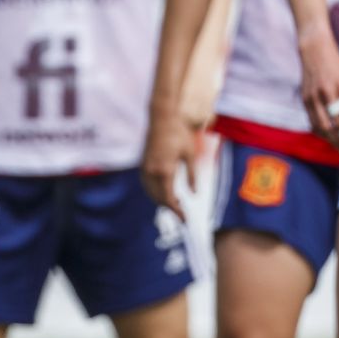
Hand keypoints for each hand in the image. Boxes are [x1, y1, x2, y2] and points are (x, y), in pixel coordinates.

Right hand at [142, 101, 198, 221]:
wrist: (162, 118)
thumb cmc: (179, 134)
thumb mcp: (190, 154)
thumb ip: (192, 176)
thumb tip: (195, 194)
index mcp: (165, 171)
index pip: (168, 199)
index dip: (177, 211)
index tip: (185, 219)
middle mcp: (152, 172)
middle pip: (158, 198)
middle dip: (170, 208)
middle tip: (182, 214)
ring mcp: (146, 168)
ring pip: (150, 193)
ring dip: (161, 200)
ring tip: (175, 204)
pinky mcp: (143, 163)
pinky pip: (146, 184)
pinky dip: (154, 192)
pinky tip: (164, 192)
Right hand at [297, 25, 338, 151]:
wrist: (315, 53)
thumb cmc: (338, 69)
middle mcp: (325, 93)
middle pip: (332, 125)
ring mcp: (312, 97)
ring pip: (320, 126)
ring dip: (331, 140)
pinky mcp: (305, 99)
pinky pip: (312, 122)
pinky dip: (321, 132)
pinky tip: (330, 137)